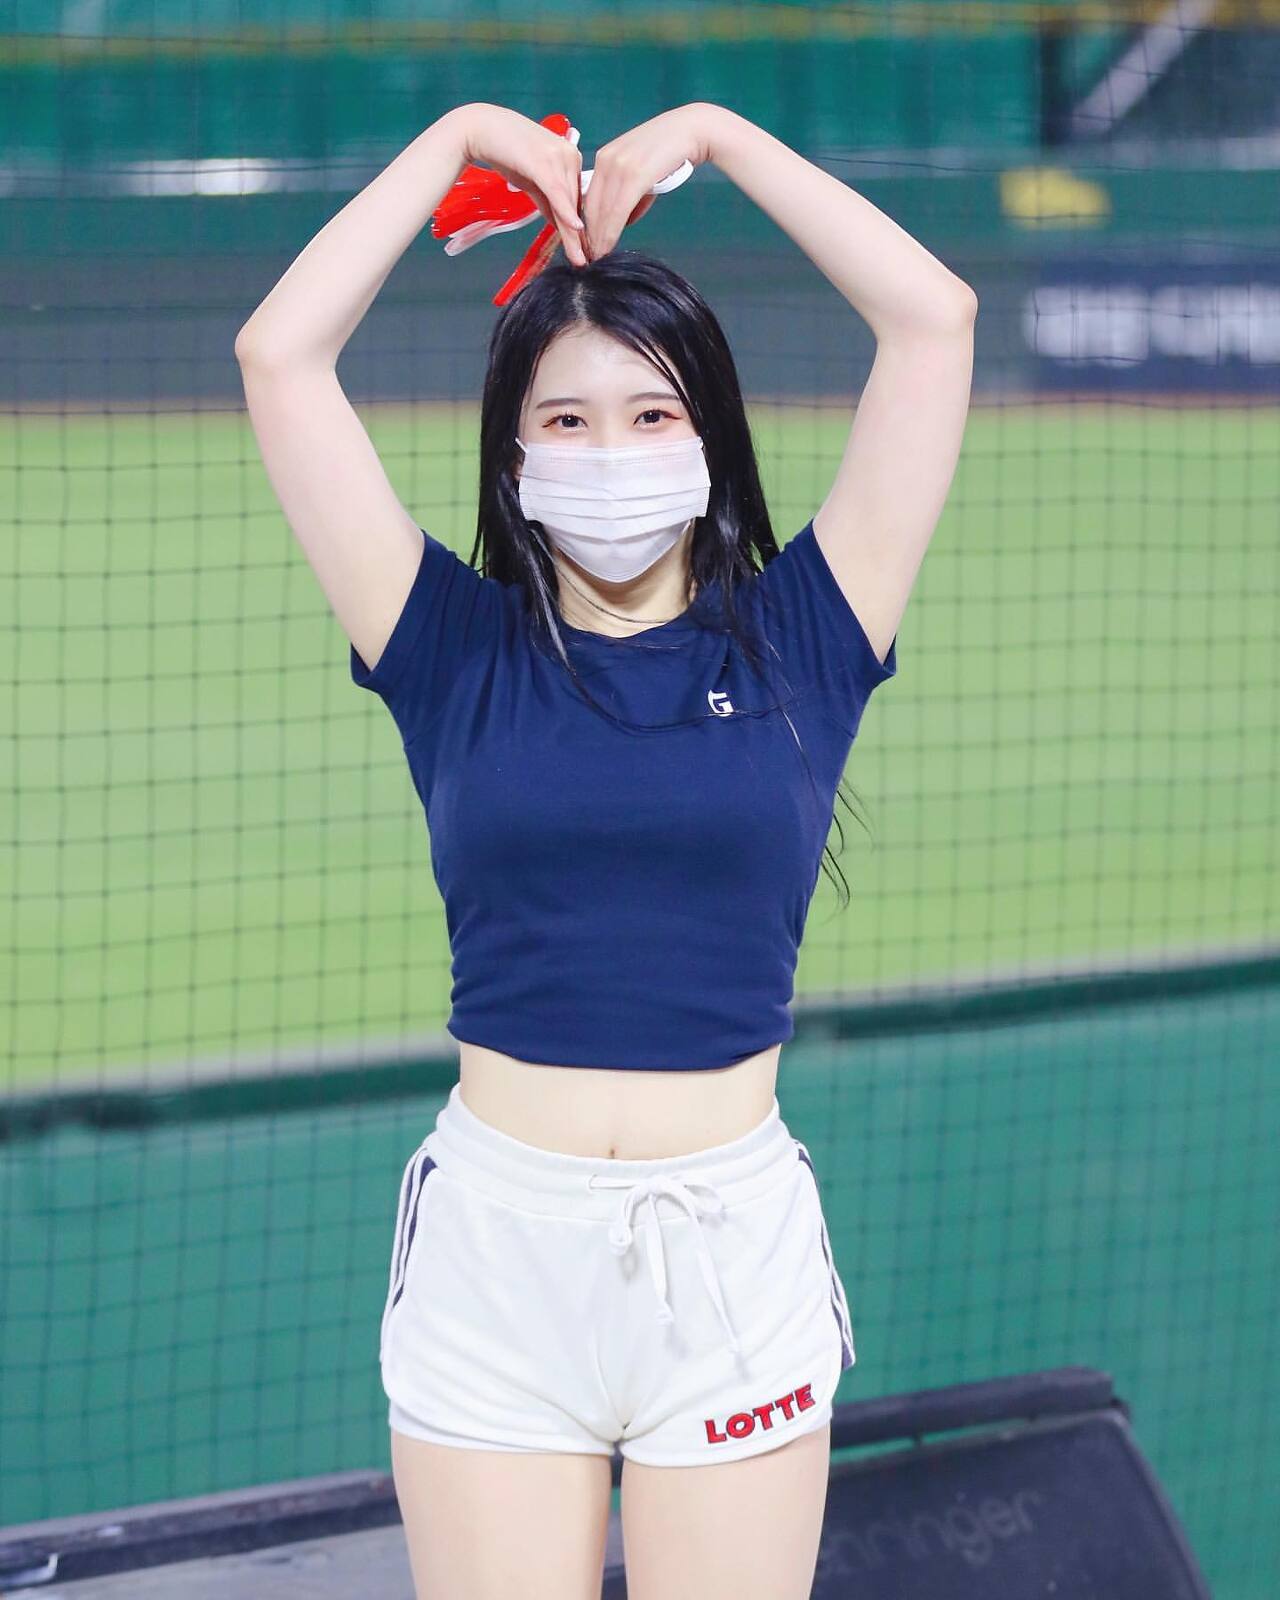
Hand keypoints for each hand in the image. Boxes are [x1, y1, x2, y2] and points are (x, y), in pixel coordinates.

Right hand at [453, 103, 588, 266]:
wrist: (480, 129)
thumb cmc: (505, 152)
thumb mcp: (532, 180)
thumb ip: (547, 200)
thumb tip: (561, 224)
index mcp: (570, 158)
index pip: (577, 198)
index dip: (579, 226)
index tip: (584, 249)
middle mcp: (570, 155)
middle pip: (576, 203)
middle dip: (579, 235)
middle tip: (584, 262)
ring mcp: (558, 157)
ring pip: (568, 202)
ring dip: (573, 233)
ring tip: (579, 257)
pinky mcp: (543, 162)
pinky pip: (557, 192)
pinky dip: (565, 211)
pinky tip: (575, 229)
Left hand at [579, 103, 720, 260]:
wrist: (691, 131)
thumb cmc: (669, 152)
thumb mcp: (641, 171)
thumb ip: (630, 195)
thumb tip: (623, 222)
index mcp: (604, 158)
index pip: (589, 197)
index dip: (586, 223)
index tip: (586, 243)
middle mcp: (606, 161)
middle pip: (591, 206)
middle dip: (589, 235)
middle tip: (589, 257)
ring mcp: (619, 168)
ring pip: (602, 212)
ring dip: (599, 238)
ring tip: (598, 257)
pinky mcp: (634, 176)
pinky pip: (617, 211)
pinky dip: (611, 232)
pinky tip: (608, 247)